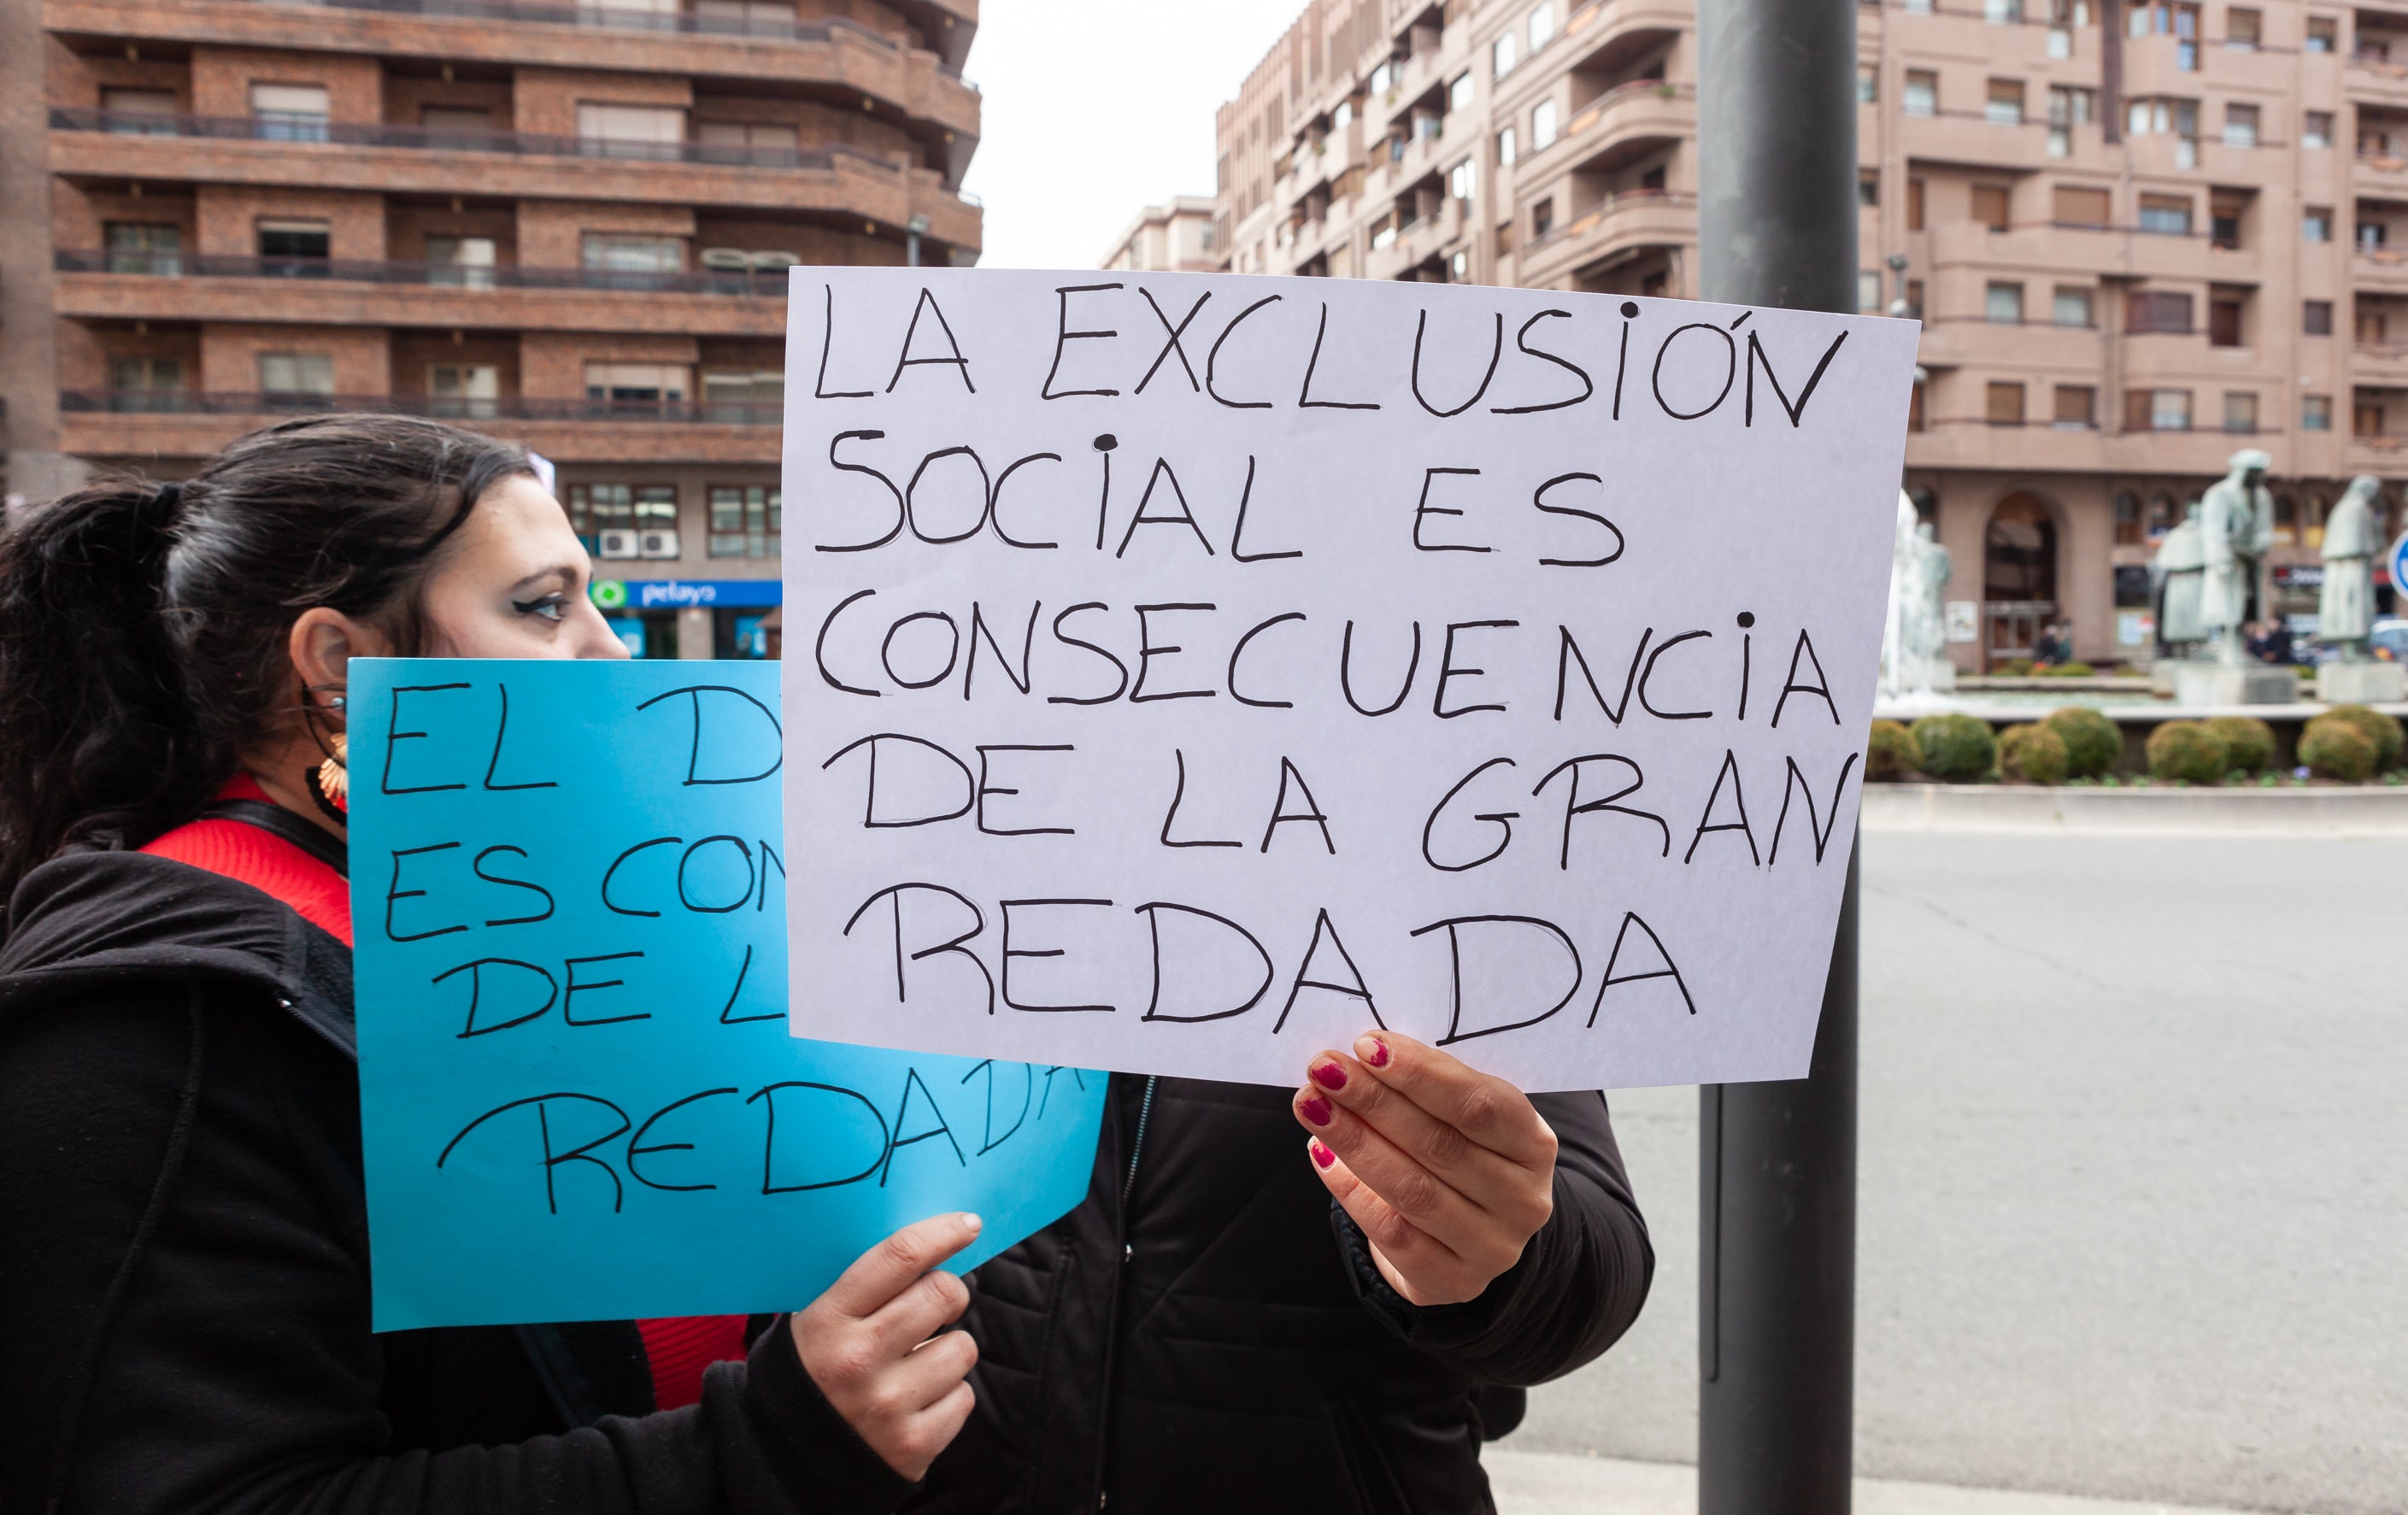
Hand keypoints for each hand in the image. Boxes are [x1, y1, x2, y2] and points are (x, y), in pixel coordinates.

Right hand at [790, 1212, 982, 1480]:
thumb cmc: (813, 1372)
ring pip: (963, 1348)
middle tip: (938, 1301)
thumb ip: (863, 1286)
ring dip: (949, 1350)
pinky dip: (948, 1396)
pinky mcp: (912, 1446)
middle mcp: (857, 1360)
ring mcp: (886, 1406)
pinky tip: (917, 1401)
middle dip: (949, 1292)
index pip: (899, 1257)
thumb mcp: (814, 1321)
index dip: (943, 1233)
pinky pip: (963, 1398)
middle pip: (942, 1294)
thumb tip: (930, 1244)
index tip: (968, 1225)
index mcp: (828, 1320)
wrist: (784, 1461)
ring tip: (916, 1364)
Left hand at [1292, 1031, 1555, 1306]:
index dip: (1421, 1074)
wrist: (1475, 1236)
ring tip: (1313, 1105)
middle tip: (1323, 1069)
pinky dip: (1351, 1190)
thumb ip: (1428, 1091)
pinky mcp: (1454, 1281)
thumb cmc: (1463, 1155)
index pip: (1479, 1104)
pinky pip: (1392, 1233)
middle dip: (1373, 1101)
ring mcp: (1493, 1247)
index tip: (1366, 1046)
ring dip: (1355, 1142)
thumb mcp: (1464, 1119)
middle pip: (1439, 1144)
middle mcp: (1524, 1200)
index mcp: (1534, 1144)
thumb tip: (1361, 1059)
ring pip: (1413, 1190)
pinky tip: (1321, 1154)